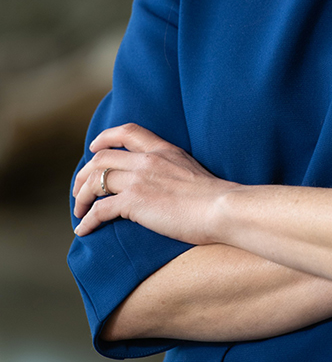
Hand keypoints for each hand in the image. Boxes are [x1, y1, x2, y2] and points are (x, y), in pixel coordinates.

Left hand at [72, 123, 236, 241]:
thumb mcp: (191, 169)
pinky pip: (100, 209)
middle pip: (102, 158)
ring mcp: (140, 179)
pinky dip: (87, 220)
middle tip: (79, 189)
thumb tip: (163, 181)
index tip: (95, 147)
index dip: (106, 137)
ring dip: (81, 197)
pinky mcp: (135, 202)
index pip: (128, 131)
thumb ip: (172, 167)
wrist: (222, 208)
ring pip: (96, 181)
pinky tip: (84, 230)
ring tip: (79, 210)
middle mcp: (147, 160)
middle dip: (85, 174)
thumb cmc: (214, 197)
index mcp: (163, 149)